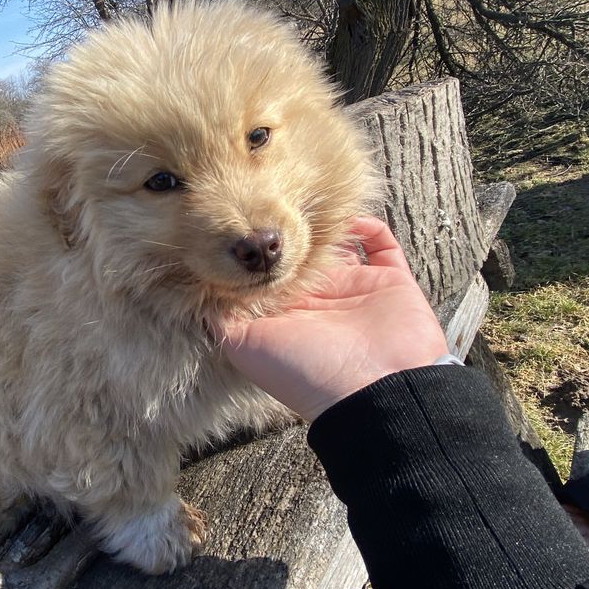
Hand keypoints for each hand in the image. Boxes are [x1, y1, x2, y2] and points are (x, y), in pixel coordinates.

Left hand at [216, 217, 448, 421]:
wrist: (374, 390)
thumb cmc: (306, 371)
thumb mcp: (246, 349)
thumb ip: (223, 320)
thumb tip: (198, 294)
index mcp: (289, 313)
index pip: (271, 274)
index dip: (261, 252)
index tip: (244, 220)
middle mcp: (322, 300)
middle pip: (305, 255)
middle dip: (293, 231)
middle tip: (277, 197)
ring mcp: (357, 289)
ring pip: (341, 245)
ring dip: (330, 224)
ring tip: (312, 198)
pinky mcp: (390, 280)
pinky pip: (382, 245)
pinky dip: (370, 226)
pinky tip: (350, 214)